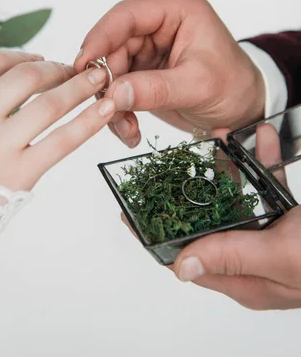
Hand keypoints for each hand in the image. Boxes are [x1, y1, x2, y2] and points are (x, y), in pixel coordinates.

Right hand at [0, 49, 115, 189]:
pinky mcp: (19, 174)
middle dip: (55, 68)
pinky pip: (63, 140)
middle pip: (26, 76)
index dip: (22, 56)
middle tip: (72, 69)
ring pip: (50, 103)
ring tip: (98, 78)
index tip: (38, 59)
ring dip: (79, 86)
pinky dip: (90, 121)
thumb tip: (0, 79)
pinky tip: (107, 109)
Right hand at [75, 0, 264, 146]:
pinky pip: (119, 87)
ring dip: (112, 100)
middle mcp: (160, 26)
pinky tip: (129, 128)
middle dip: (108, 79)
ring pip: (112, 69)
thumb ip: (155, 89)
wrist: (245, 110)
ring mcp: (150, 49)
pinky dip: (119, 109)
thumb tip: (114, 95)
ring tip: (124, 126)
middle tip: (107, 107)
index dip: (101, 36)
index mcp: (177, 11)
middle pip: (114, 44)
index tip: (85, 62)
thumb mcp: (197, 86)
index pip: (128, 15)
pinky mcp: (144, 72)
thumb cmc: (234, 86)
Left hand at [122, 124, 298, 309]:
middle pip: (207, 221)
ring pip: (238, 198)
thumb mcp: (282, 255)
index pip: (185, 258)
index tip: (129, 210)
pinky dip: (263, 162)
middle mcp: (252, 257)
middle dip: (193, 187)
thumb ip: (232, 256)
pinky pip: (268, 187)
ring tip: (223, 136)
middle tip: (176, 158)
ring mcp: (271, 234)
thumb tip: (180, 268)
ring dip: (231, 166)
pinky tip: (261, 136)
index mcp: (244, 278)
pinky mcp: (290, 215)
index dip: (156, 235)